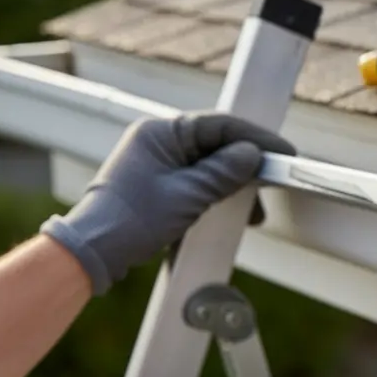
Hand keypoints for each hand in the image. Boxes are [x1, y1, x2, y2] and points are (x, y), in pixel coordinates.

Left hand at [40, 112, 295, 294]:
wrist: (93, 252)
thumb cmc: (131, 220)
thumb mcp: (189, 195)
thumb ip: (224, 172)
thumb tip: (253, 155)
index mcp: (159, 132)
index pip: (218, 125)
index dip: (255, 138)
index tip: (283, 153)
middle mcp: (157, 141)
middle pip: (215, 144)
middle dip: (245, 166)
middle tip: (272, 182)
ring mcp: (156, 162)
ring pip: (208, 165)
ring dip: (232, 185)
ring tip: (253, 211)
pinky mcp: (157, 184)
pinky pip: (196, 180)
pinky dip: (216, 194)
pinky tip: (231, 212)